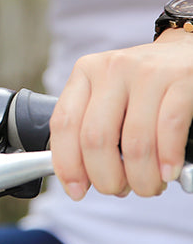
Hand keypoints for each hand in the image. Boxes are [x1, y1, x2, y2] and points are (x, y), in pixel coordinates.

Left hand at [50, 28, 192, 199]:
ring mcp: (145, 72)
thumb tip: (78, 178)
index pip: (63, 122)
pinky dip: (167, 160)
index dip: (67, 163)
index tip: (76, 190)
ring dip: (140, 177)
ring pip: (133, 141)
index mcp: (85, 73)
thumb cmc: (142, 86)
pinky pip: (169, 129)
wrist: (186, 53)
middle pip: (95, 137)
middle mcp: (110, 69)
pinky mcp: (180, 79)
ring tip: (146, 185)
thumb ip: (90, 125)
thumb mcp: (107, 94)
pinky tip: (167, 172)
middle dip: (105, 177)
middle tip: (118, 190)